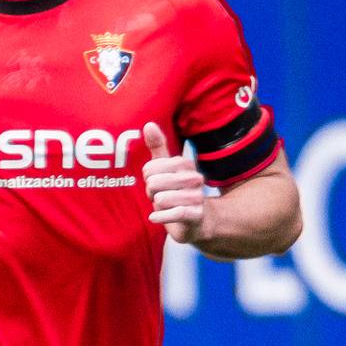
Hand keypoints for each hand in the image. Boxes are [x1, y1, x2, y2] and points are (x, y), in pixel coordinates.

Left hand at [140, 124, 210, 243]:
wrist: (198, 221)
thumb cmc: (176, 191)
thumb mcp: (166, 168)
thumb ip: (158, 148)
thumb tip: (148, 124)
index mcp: (185, 164)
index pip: (151, 167)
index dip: (147, 178)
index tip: (154, 181)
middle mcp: (194, 178)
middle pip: (154, 182)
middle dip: (151, 192)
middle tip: (158, 196)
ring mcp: (197, 197)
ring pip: (162, 198)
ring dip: (156, 205)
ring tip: (163, 206)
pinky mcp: (197, 215)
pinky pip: (174, 213)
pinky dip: (161, 216)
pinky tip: (155, 217)